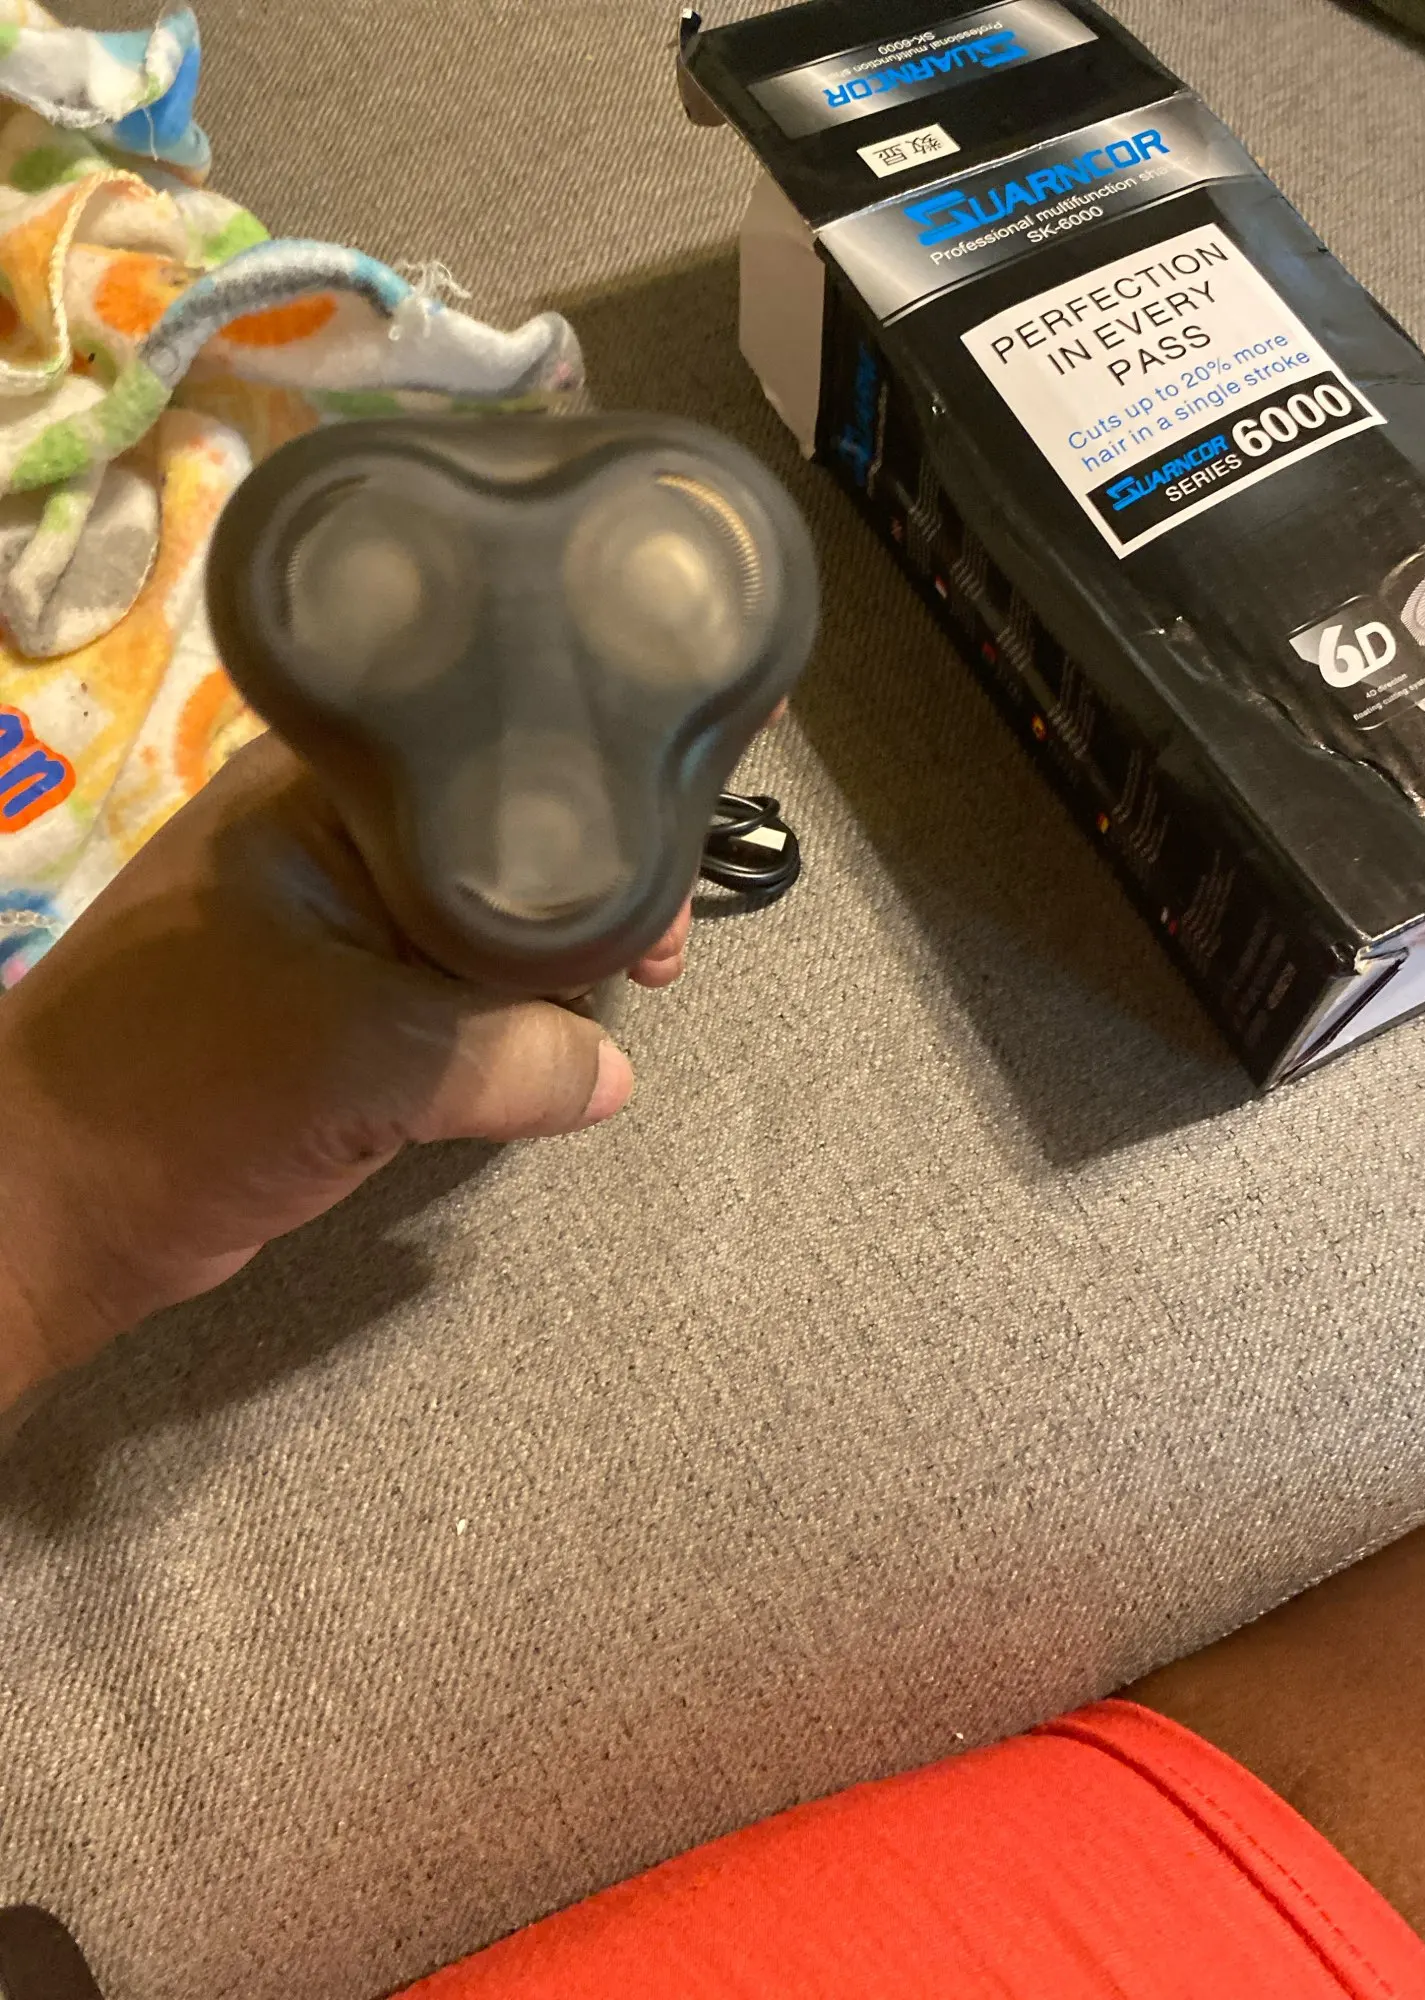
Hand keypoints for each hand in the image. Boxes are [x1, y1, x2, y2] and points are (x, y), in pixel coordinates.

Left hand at [0, 732, 687, 1406]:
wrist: (56, 1211)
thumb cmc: (186, 1094)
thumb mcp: (366, 1059)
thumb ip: (512, 1056)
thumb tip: (616, 1073)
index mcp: (321, 789)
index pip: (493, 765)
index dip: (594, 818)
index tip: (661, 899)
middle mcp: (334, 833)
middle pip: (500, 838)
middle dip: (583, 899)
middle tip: (655, 967)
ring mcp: (333, 920)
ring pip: (479, 923)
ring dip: (545, 970)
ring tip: (619, 1006)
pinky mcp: (336, 1002)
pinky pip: (448, 991)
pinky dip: (502, 1020)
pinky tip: (554, 1047)